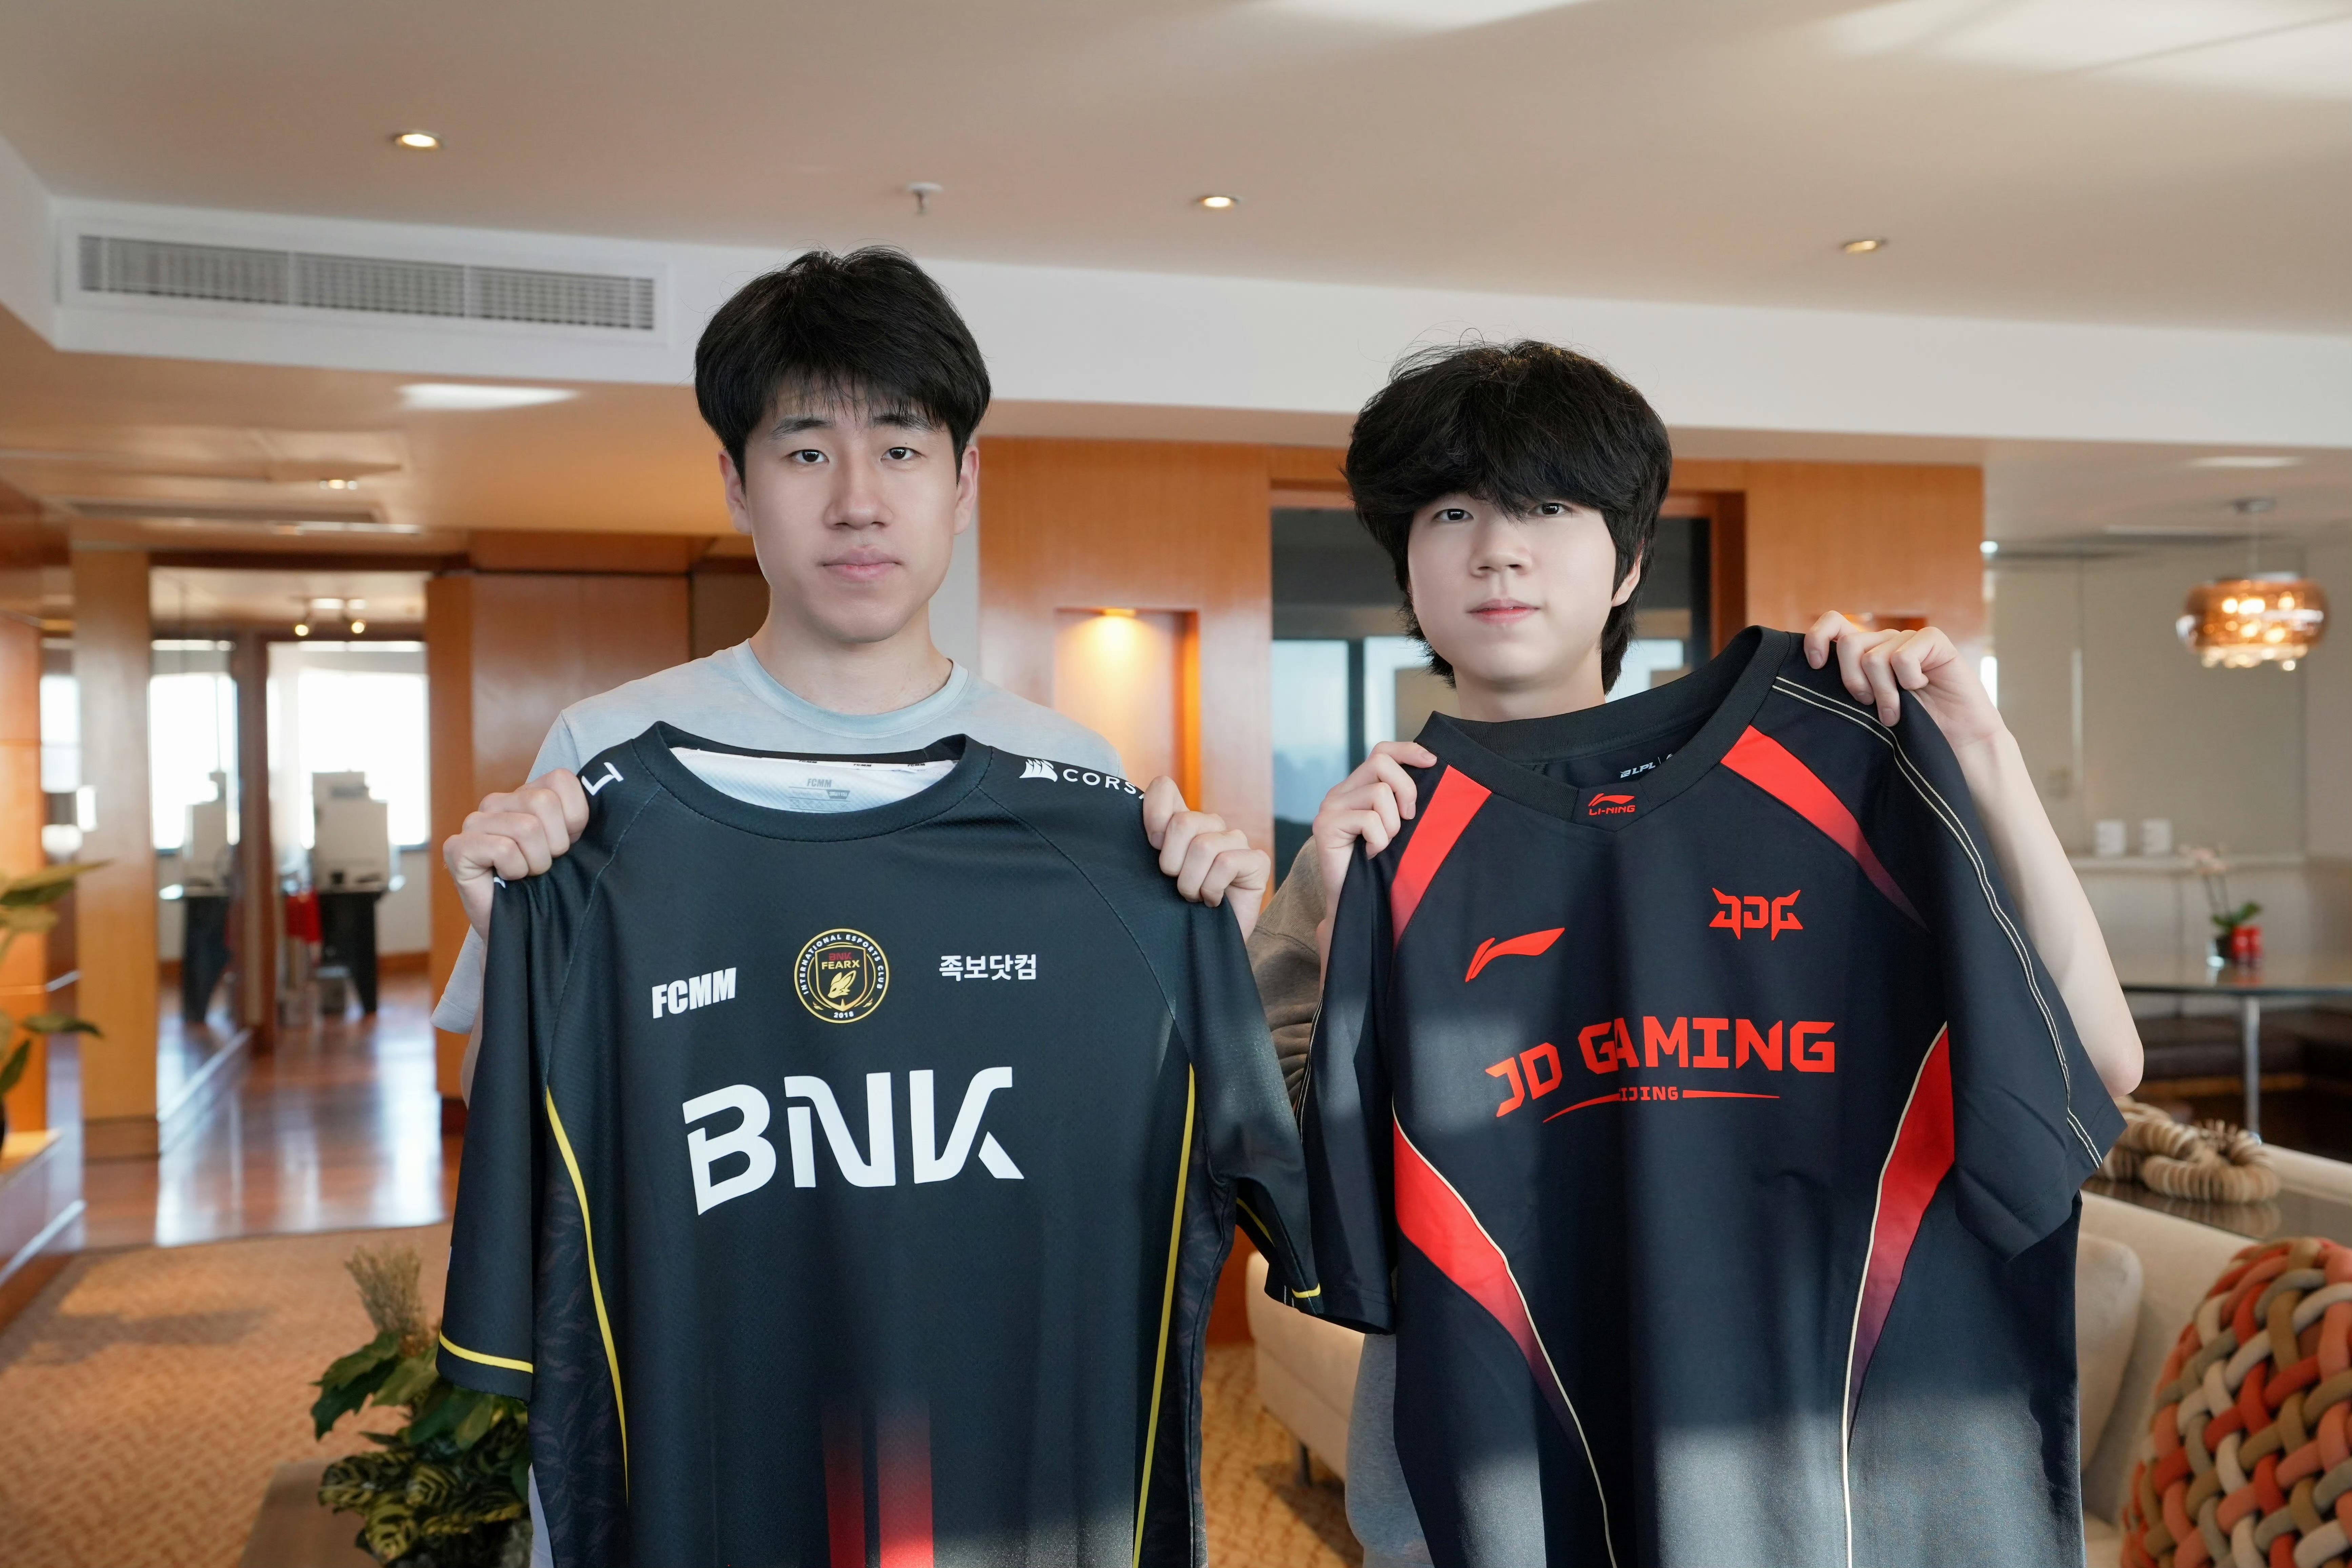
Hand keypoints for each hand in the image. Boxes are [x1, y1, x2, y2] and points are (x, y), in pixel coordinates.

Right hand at [442, 770, 589, 935]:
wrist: (524, 929)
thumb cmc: (549, 885)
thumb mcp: (574, 845)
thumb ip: (582, 816)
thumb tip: (602, 792)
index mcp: (526, 794)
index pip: (561, 779)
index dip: (575, 817)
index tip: (568, 842)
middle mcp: (497, 802)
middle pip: (543, 802)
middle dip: (555, 843)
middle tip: (545, 863)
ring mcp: (473, 823)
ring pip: (526, 828)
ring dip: (536, 862)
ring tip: (527, 874)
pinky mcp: (457, 847)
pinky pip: (503, 849)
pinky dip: (515, 871)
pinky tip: (507, 879)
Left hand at [1141, 777, 1271, 941]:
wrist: (1203, 945)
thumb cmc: (1175, 910)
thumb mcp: (1150, 875)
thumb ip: (1144, 846)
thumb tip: (1126, 820)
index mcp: (1182, 820)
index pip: (1164, 788)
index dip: (1152, 814)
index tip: (1152, 846)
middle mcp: (1210, 824)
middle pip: (1182, 822)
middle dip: (1172, 864)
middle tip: (1175, 885)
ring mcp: (1236, 840)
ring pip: (1203, 846)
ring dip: (1191, 883)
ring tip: (1194, 897)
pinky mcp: (1257, 860)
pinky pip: (1225, 863)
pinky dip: (1212, 889)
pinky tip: (1214, 901)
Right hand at [1308, 740, 1437, 968]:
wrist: (1354, 904)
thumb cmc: (1380, 867)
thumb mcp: (1396, 827)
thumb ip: (1402, 801)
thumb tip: (1434, 775)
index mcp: (1356, 788)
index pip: (1381, 751)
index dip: (1408, 750)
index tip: (1433, 762)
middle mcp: (1339, 792)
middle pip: (1380, 763)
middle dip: (1406, 789)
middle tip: (1409, 819)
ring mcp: (1329, 807)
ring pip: (1378, 794)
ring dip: (1392, 825)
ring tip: (1385, 845)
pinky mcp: (1325, 826)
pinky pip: (1369, 820)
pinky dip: (1379, 841)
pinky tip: (1372, 854)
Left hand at [1803, 612, 2002, 751]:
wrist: (1957, 739)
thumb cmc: (1910, 726)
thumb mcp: (1867, 706)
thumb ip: (1847, 685)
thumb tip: (1814, 673)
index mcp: (1865, 651)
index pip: (1833, 624)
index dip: (1818, 638)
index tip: (1816, 666)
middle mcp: (1885, 640)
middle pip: (1848, 645)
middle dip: (1854, 682)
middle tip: (1870, 705)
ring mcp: (1909, 638)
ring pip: (1874, 657)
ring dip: (1884, 693)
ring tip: (1896, 711)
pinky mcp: (1934, 640)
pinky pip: (1903, 657)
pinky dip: (1909, 681)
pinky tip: (1922, 687)